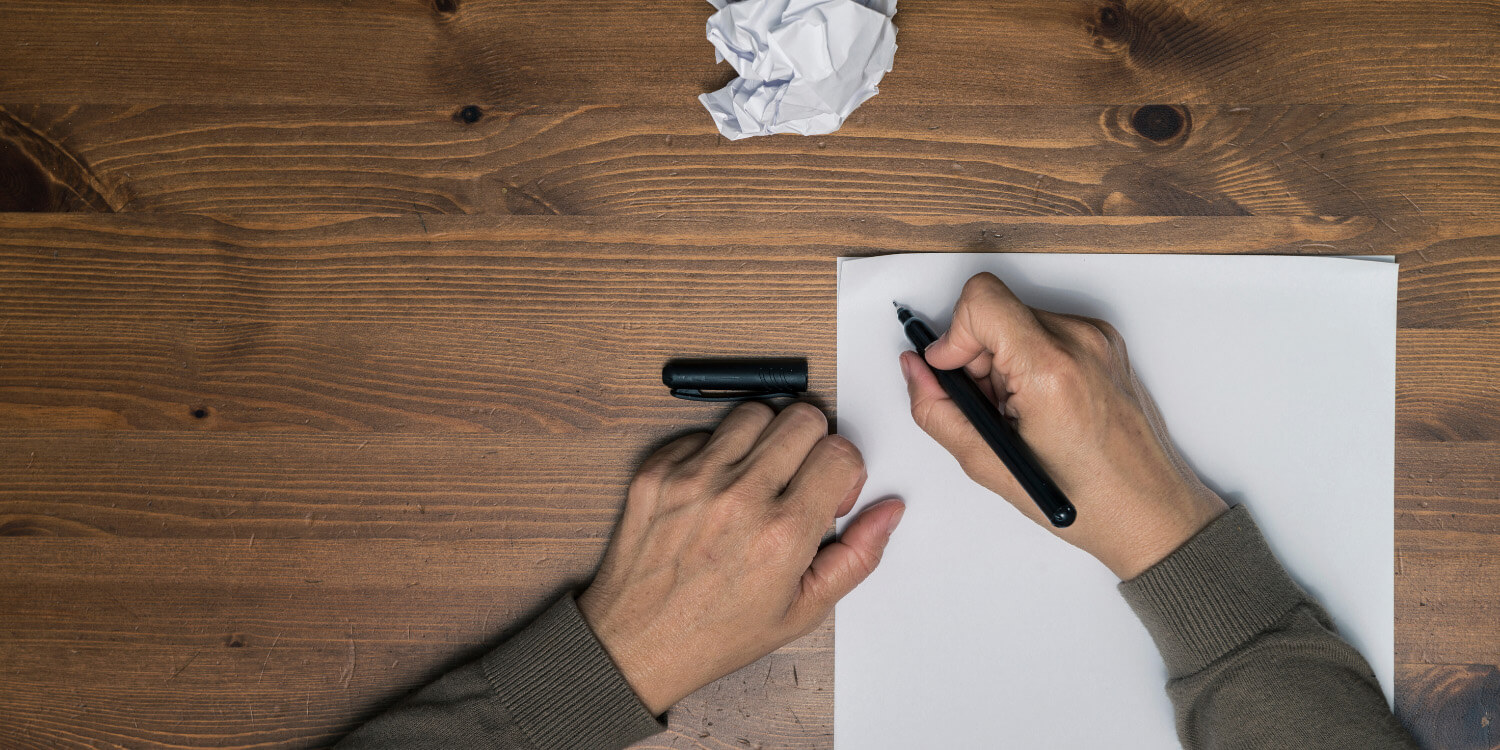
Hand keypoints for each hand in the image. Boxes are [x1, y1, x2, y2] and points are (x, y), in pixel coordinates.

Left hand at [577, 401, 904, 714]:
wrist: (635, 644)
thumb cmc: (716, 633)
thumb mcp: (802, 610)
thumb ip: (856, 557)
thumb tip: (888, 511)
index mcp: (782, 533)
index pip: (840, 452)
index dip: (844, 471)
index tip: (829, 493)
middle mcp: (738, 497)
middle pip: (803, 418)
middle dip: (811, 445)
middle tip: (796, 482)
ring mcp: (692, 479)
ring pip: (755, 412)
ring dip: (765, 439)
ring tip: (756, 480)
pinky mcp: (657, 471)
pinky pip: (704, 430)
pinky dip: (717, 452)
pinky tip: (716, 489)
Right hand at [901, 272, 1226, 579]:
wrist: (1150, 511)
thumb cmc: (1086, 500)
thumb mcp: (991, 465)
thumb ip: (939, 411)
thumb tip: (917, 372)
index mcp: (1051, 370)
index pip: (982, 299)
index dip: (953, 334)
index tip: (952, 369)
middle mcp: (1080, 341)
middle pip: (995, 311)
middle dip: (976, 355)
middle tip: (991, 406)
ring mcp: (1098, 337)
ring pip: (1016, 320)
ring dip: (1002, 360)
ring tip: (1019, 411)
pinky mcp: (1106, 341)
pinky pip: (1044, 330)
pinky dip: (1028, 360)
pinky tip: (1039, 405)